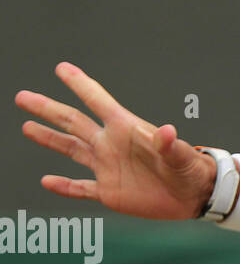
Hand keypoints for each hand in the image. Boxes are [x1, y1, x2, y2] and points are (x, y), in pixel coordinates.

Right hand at [15, 62, 216, 219]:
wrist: (193, 195)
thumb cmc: (189, 169)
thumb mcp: (181, 156)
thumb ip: (171, 145)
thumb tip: (169, 132)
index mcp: (125, 129)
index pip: (97, 102)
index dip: (80, 84)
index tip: (61, 68)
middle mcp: (110, 145)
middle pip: (73, 122)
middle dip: (48, 109)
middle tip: (23, 96)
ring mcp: (107, 167)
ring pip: (71, 150)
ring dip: (49, 139)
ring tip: (27, 127)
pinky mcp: (109, 191)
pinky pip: (81, 188)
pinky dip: (64, 186)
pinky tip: (47, 181)